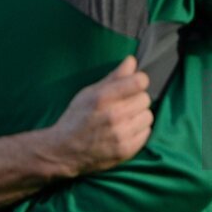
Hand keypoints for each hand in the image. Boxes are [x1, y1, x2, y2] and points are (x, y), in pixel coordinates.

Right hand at [48, 56, 152, 177]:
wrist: (63, 151)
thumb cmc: (76, 118)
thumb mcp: (89, 93)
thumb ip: (113, 77)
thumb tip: (132, 61)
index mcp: (102, 98)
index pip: (139, 82)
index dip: (139, 80)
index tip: (133, 83)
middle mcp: (113, 116)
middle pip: (145, 98)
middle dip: (136, 99)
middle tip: (123, 104)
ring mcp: (120, 135)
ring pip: (148, 116)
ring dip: (138, 115)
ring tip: (124, 118)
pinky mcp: (126, 150)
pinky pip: (146, 132)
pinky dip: (139, 130)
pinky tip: (125, 131)